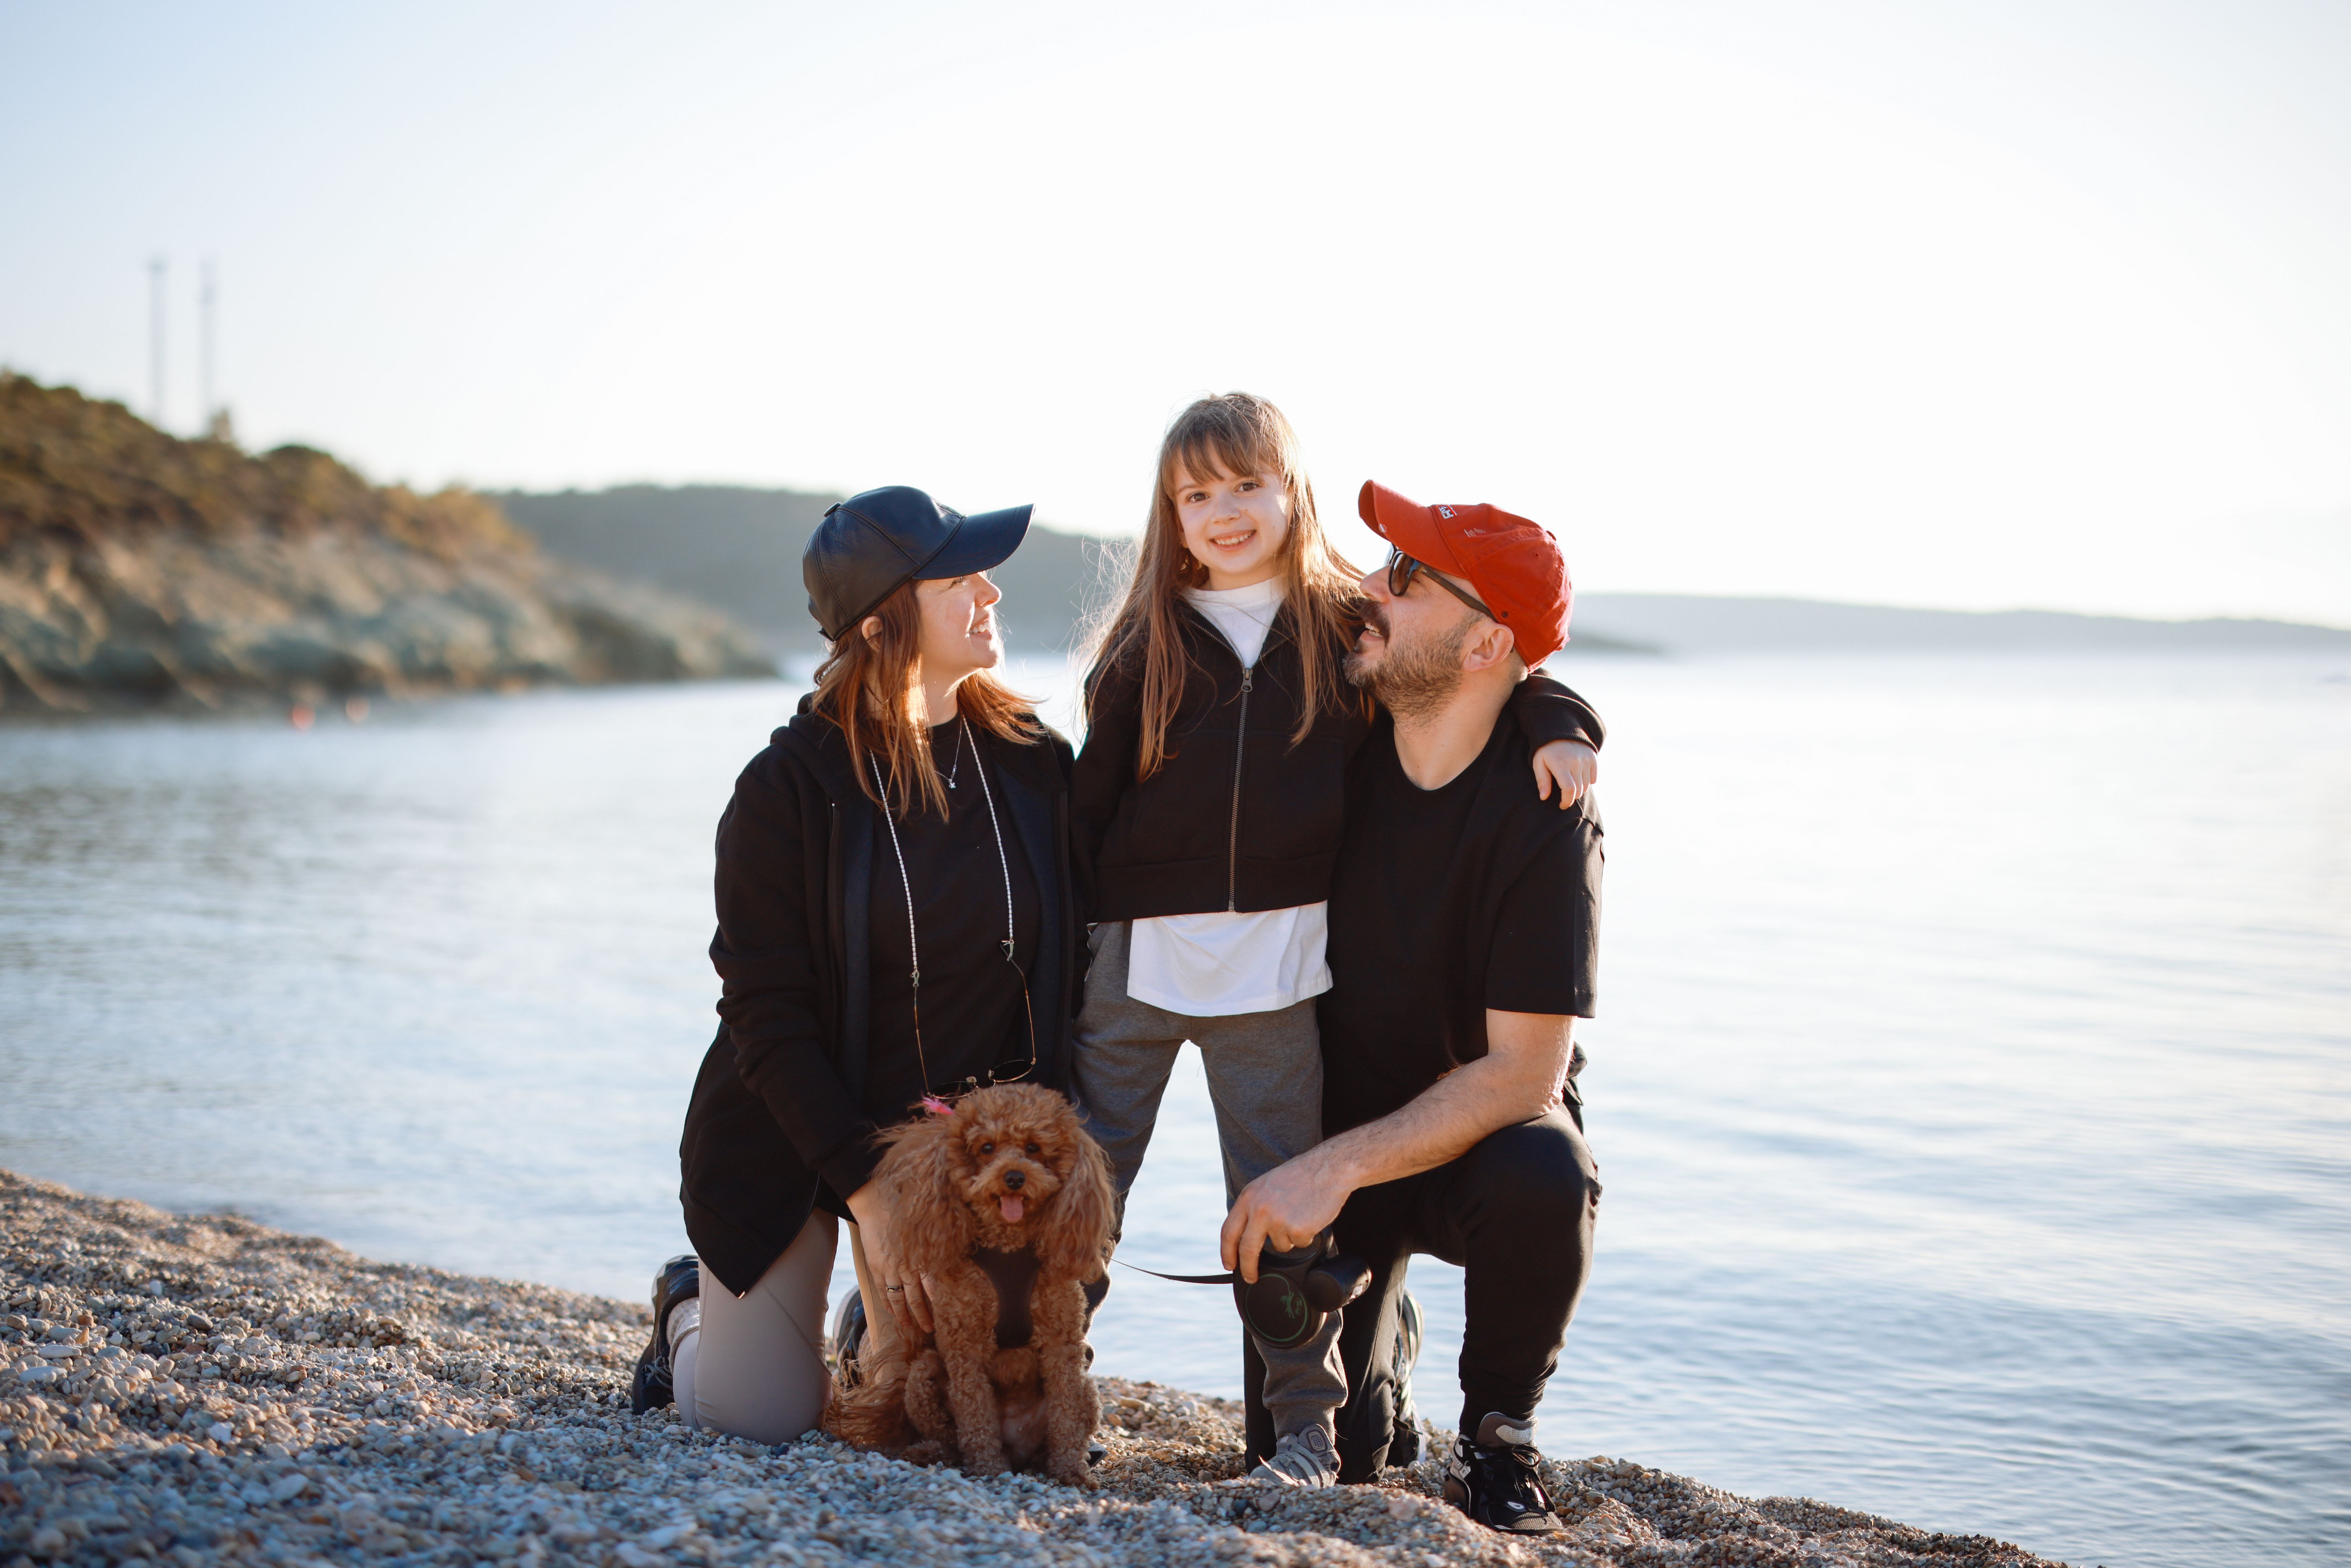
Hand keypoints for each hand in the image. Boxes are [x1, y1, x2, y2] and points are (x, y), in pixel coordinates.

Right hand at [845, 1179, 934, 1337]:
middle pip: (916, 1296)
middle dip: (924, 1314)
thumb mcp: (924, 1226)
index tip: (944, 1309)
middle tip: (930, 1329)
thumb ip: (932, 1244)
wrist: (875, 1203)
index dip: (936, 1298)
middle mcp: (906, 1265)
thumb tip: (943, 1256)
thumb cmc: (903, 1210)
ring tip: (911, 1327)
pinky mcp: (875, 1266)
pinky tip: (892, 1312)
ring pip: (899, 1297)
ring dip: (905, 1314)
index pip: (931, 1284)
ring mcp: (889, 1268)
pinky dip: (887, 1302)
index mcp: (920, 1255)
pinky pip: (882, 1290)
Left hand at [1220, 1152, 1351, 1282]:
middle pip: (1247, 1249)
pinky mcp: (1297, 1229)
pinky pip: (1299, 1244)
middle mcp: (1259, 1209)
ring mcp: (1278, 1220)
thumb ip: (1254, 1207)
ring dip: (1289, 1238)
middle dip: (1247, 1268)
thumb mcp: (1267, 1185)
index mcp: (1249, 1196)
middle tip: (1250, 1277)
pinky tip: (1310, 1217)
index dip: (1227, 1251)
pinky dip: (1306, 1236)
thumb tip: (1247, 1234)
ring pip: (1279, 1245)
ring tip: (1299, 1214)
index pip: (1229, 1230)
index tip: (1229, 1264)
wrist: (1328, 1168)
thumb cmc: (1301, 1176)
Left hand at [1532, 739, 1595, 808]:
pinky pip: (1593, 778)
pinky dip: (1587, 782)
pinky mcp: (1593, 757)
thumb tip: (1544, 798)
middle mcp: (1576, 762)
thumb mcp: (1538, 762)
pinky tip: (1578, 779)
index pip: (1569, 790)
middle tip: (1564, 796)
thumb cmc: (1546, 748)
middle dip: (1571, 797)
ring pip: (1586, 785)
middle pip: (1579, 790)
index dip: (1566, 801)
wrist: (1560, 728)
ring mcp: (1586, 759)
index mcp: (1561, 764)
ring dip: (1579, 790)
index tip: (1562, 805)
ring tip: (1570, 786)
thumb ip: (1542, 780)